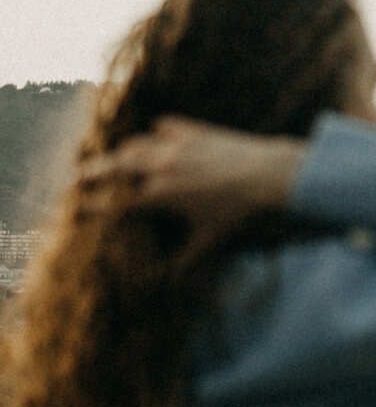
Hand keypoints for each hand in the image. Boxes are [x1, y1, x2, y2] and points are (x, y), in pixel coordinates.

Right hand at [77, 116, 304, 255]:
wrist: (267, 176)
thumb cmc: (239, 213)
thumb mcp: (210, 240)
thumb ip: (186, 259)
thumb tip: (171, 280)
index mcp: (160, 196)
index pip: (116, 202)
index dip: (93, 206)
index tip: (77, 208)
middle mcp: (161, 167)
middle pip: (115, 166)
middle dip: (93, 171)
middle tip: (77, 175)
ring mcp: (176, 146)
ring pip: (137, 144)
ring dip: (123, 151)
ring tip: (116, 157)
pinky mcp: (194, 131)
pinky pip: (166, 127)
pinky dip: (157, 132)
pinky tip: (156, 134)